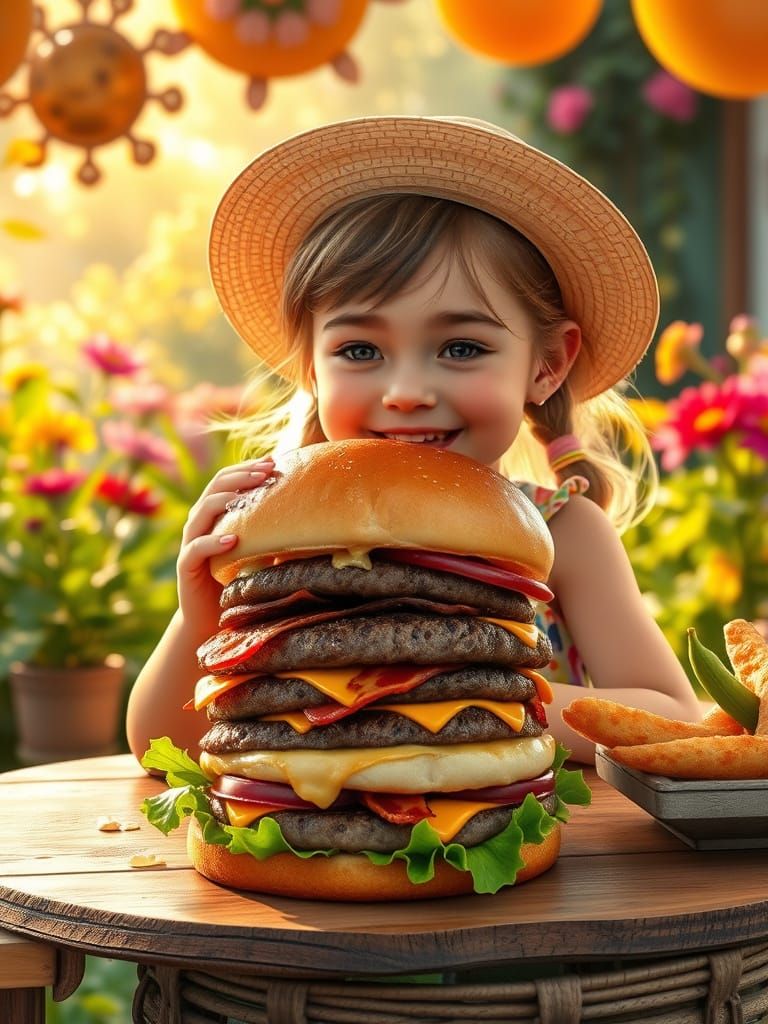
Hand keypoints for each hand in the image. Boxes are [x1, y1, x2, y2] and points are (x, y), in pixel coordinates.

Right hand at [176, 457, 274, 638]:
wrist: (212, 616)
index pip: (228, 480)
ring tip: (248, 495)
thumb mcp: (261, 552)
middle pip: (216, 487)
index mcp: (217, 513)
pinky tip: (233, 539)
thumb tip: (315, 518)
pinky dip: (214, 541)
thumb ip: (275, 533)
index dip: (248, 467)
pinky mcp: (187, 565)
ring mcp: (191, 542)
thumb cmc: (239, 580)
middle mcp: (201, 522)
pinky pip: (197, 548)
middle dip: (242, 475)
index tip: (273, 460)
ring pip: (202, 511)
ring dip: (226, 499)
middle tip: (266, 470)